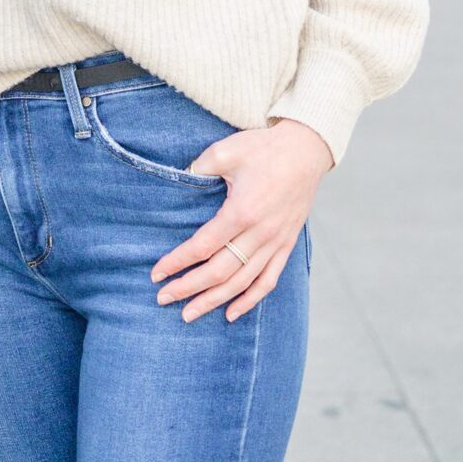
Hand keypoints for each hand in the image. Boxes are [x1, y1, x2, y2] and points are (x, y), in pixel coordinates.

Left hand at [150, 118, 332, 322]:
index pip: (203, 246)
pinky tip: (232, 313)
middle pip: (219, 272)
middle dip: (189, 288)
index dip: (178, 263)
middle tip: (164, 298)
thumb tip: (177, 181)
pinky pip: (268, 280)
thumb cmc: (263, 147)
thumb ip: (199, 168)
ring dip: (214, 301)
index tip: (157, 274)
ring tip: (189, 314)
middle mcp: (260, 233)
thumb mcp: (225, 151)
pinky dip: (250, 300)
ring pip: (242, 282)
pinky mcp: (286, 245)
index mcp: (241, 211)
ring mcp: (275, 243)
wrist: (305, 149)